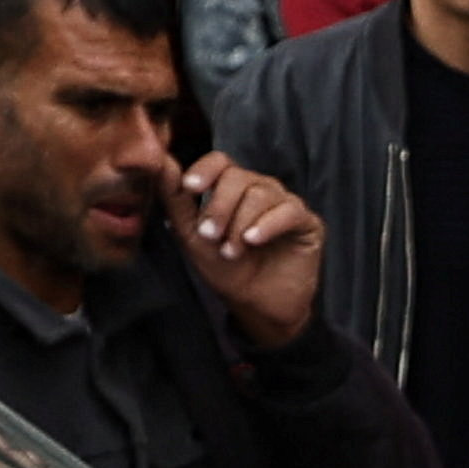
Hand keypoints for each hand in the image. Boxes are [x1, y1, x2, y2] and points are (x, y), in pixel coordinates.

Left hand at [173, 153, 323, 348]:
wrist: (257, 307)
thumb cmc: (226, 271)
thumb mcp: (192, 236)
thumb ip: (176, 199)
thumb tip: (161, 160)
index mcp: (232, 189)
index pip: (220, 162)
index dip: (206, 170)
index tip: (190, 188)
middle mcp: (260, 191)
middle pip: (239, 178)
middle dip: (220, 206)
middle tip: (211, 235)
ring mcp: (285, 205)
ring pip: (262, 194)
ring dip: (241, 223)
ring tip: (232, 251)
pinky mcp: (308, 224)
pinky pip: (289, 211)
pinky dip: (269, 224)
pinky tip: (254, 240)